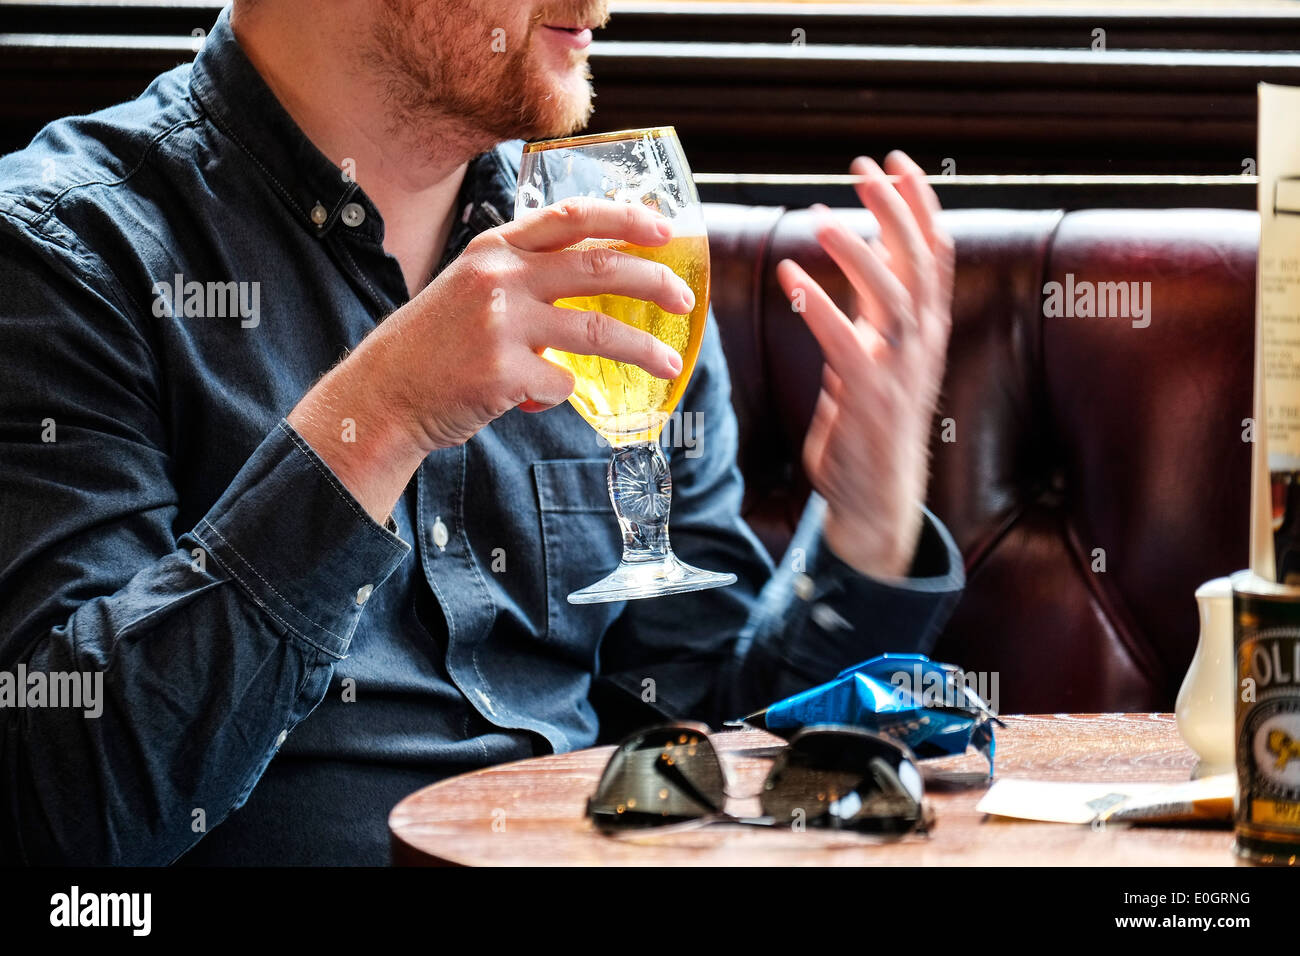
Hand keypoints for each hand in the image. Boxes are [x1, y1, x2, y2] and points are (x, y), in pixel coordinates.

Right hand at [288, 197, 693, 520]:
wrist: (383, 396)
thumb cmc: (434, 346)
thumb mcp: (471, 288)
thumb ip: (524, 276)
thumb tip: (596, 281)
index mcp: (494, 248)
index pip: (571, 218)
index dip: (625, 218)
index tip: (665, 230)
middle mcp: (499, 276)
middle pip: (600, 267)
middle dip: (654, 281)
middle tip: (685, 300)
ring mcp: (501, 324)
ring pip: (598, 330)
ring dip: (643, 349)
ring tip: (668, 366)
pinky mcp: (503, 374)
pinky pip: (562, 384)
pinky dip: (559, 395)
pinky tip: (533, 399)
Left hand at [775, 151, 954, 578]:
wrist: (879, 495)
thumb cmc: (873, 421)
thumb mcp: (880, 352)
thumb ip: (875, 306)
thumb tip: (866, 250)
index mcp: (926, 328)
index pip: (935, 252)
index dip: (919, 204)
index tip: (897, 162)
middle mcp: (922, 342)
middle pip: (920, 262)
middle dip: (895, 209)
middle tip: (864, 168)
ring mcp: (900, 369)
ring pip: (892, 295)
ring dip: (857, 251)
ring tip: (822, 217)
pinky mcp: (869, 396)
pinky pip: (843, 341)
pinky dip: (816, 304)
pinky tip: (789, 274)